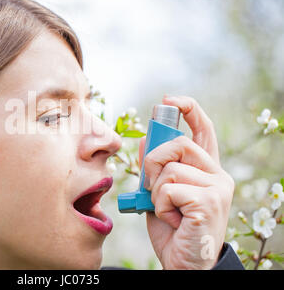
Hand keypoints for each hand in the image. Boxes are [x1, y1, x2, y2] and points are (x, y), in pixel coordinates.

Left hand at [139, 95, 234, 268]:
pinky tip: (173, 220)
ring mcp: (217, 188)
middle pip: (179, 143)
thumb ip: (154, 168)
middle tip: (151, 186)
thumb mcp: (157, 194)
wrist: (182, 265)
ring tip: (167, 211)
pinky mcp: (209, 201)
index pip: (203, 130)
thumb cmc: (172, 230)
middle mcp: (218, 175)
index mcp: (206, 170)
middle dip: (153, 162)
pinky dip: (160, 205)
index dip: (189, 110)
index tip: (170, 100)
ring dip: (155, 192)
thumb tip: (146, 136)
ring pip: (170, 168)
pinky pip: (169, 188)